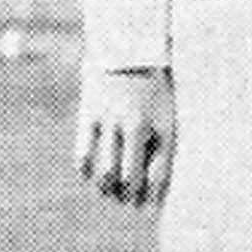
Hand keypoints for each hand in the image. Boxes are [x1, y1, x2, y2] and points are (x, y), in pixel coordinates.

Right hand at [77, 66, 175, 205]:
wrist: (126, 44)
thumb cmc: (153, 80)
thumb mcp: (168, 108)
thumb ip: (162, 139)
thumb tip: (154, 178)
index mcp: (164, 125)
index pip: (160, 174)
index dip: (154, 196)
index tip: (150, 207)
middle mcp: (139, 126)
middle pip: (131, 178)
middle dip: (130, 197)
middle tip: (128, 203)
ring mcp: (111, 122)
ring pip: (106, 172)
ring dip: (107, 189)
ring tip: (109, 192)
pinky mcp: (89, 116)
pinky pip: (84, 155)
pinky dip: (86, 170)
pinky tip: (90, 174)